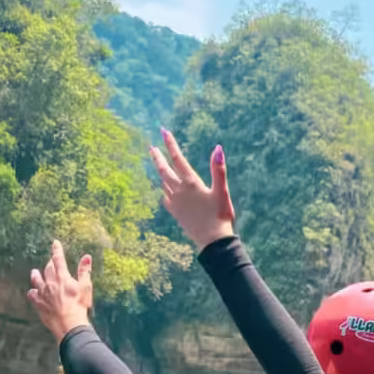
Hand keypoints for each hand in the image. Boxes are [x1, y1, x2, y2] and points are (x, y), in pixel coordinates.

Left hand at [28, 241, 92, 343]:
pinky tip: (32, 292)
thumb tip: (86, 257)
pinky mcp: (39, 304)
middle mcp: (50, 283)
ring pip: (36, 281)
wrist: (68, 323)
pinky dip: (32, 293)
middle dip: (49, 263)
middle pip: (48, 269)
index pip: (58, 259)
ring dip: (36, 275)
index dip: (57, 250)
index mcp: (62, 277)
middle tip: (51, 261)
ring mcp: (43, 294)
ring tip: (34, 272)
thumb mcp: (85, 287)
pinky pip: (33, 296)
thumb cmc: (79, 305)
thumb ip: (84, 271)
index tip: (55, 243)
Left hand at [150, 130, 235, 252]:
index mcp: (191, 183)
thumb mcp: (222, 191)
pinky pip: (166, 199)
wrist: (212, 241)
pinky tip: (166, 192)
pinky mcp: (176, 214)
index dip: (171, 144)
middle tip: (152, 147)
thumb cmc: (220, 216)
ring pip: (164, 184)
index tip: (163, 132)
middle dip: (158, 157)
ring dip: (160, 173)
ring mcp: (176, 203)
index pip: (178, 159)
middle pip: (164, 170)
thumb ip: (218, 169)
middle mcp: (180, 191)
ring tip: (159, 166)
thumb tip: (218, 148)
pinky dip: (165, 191)